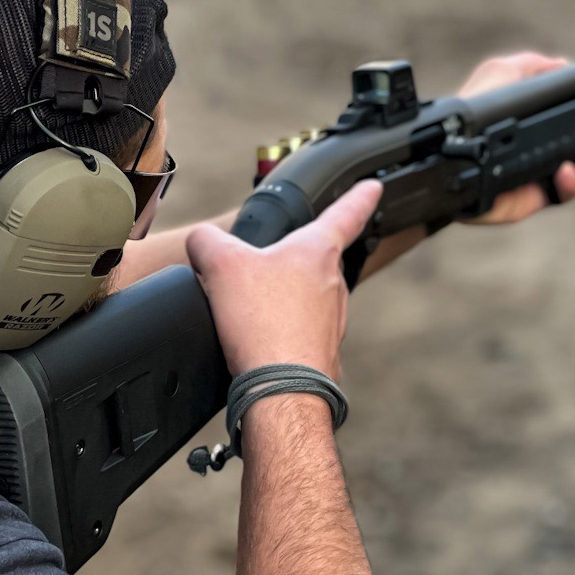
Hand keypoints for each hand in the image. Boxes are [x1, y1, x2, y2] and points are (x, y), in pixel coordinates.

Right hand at [186, 180, 382, 379]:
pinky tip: (255, 340)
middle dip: (288, 263)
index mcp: (317, 251)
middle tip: (258, 272)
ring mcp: (331, 320)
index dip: (359, 196)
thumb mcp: (219, 264)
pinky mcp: (320, 350)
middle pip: (313, 260)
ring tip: (248, 313)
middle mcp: (333, 284)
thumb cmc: (263, 324)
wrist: (280, 387)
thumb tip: (201, 241)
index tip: (373, 187)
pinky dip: (277, 331)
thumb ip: (206, 240)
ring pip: (303, 299)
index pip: (346, 212)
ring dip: (279, 302)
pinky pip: (297, 331)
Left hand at [457, 52, 574, 223]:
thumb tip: (562, 65)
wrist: (441, 148)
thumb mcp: (500, 75)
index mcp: (545, 131)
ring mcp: (538, 181)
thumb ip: (531, 66)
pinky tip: (565, 170)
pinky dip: (570, 184)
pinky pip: (559, 197)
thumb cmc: (467, 112)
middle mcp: (546, 157)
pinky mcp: (527, 201)